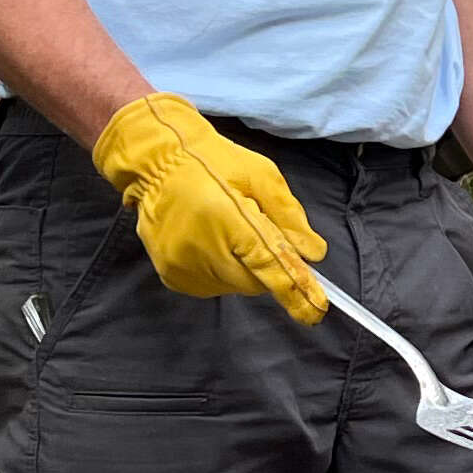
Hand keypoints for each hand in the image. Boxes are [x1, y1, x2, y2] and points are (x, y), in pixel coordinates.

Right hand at [89, 93, 329, 324]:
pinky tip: (211, 243)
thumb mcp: (261, 175)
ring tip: (227, 232)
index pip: (269, 267)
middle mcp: (203, 250)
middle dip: (266, 268)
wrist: (155, 162)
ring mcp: (183, 266)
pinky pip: (211, 285)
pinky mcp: (171, 275)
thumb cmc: (212, 162)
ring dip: (243, 268)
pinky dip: (222, 271)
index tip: (316, 310)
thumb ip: (289, 217)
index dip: (295, 292)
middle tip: (255, 233)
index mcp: (230, 220)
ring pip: (234, 286)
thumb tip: (313, 254)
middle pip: (255, 283)